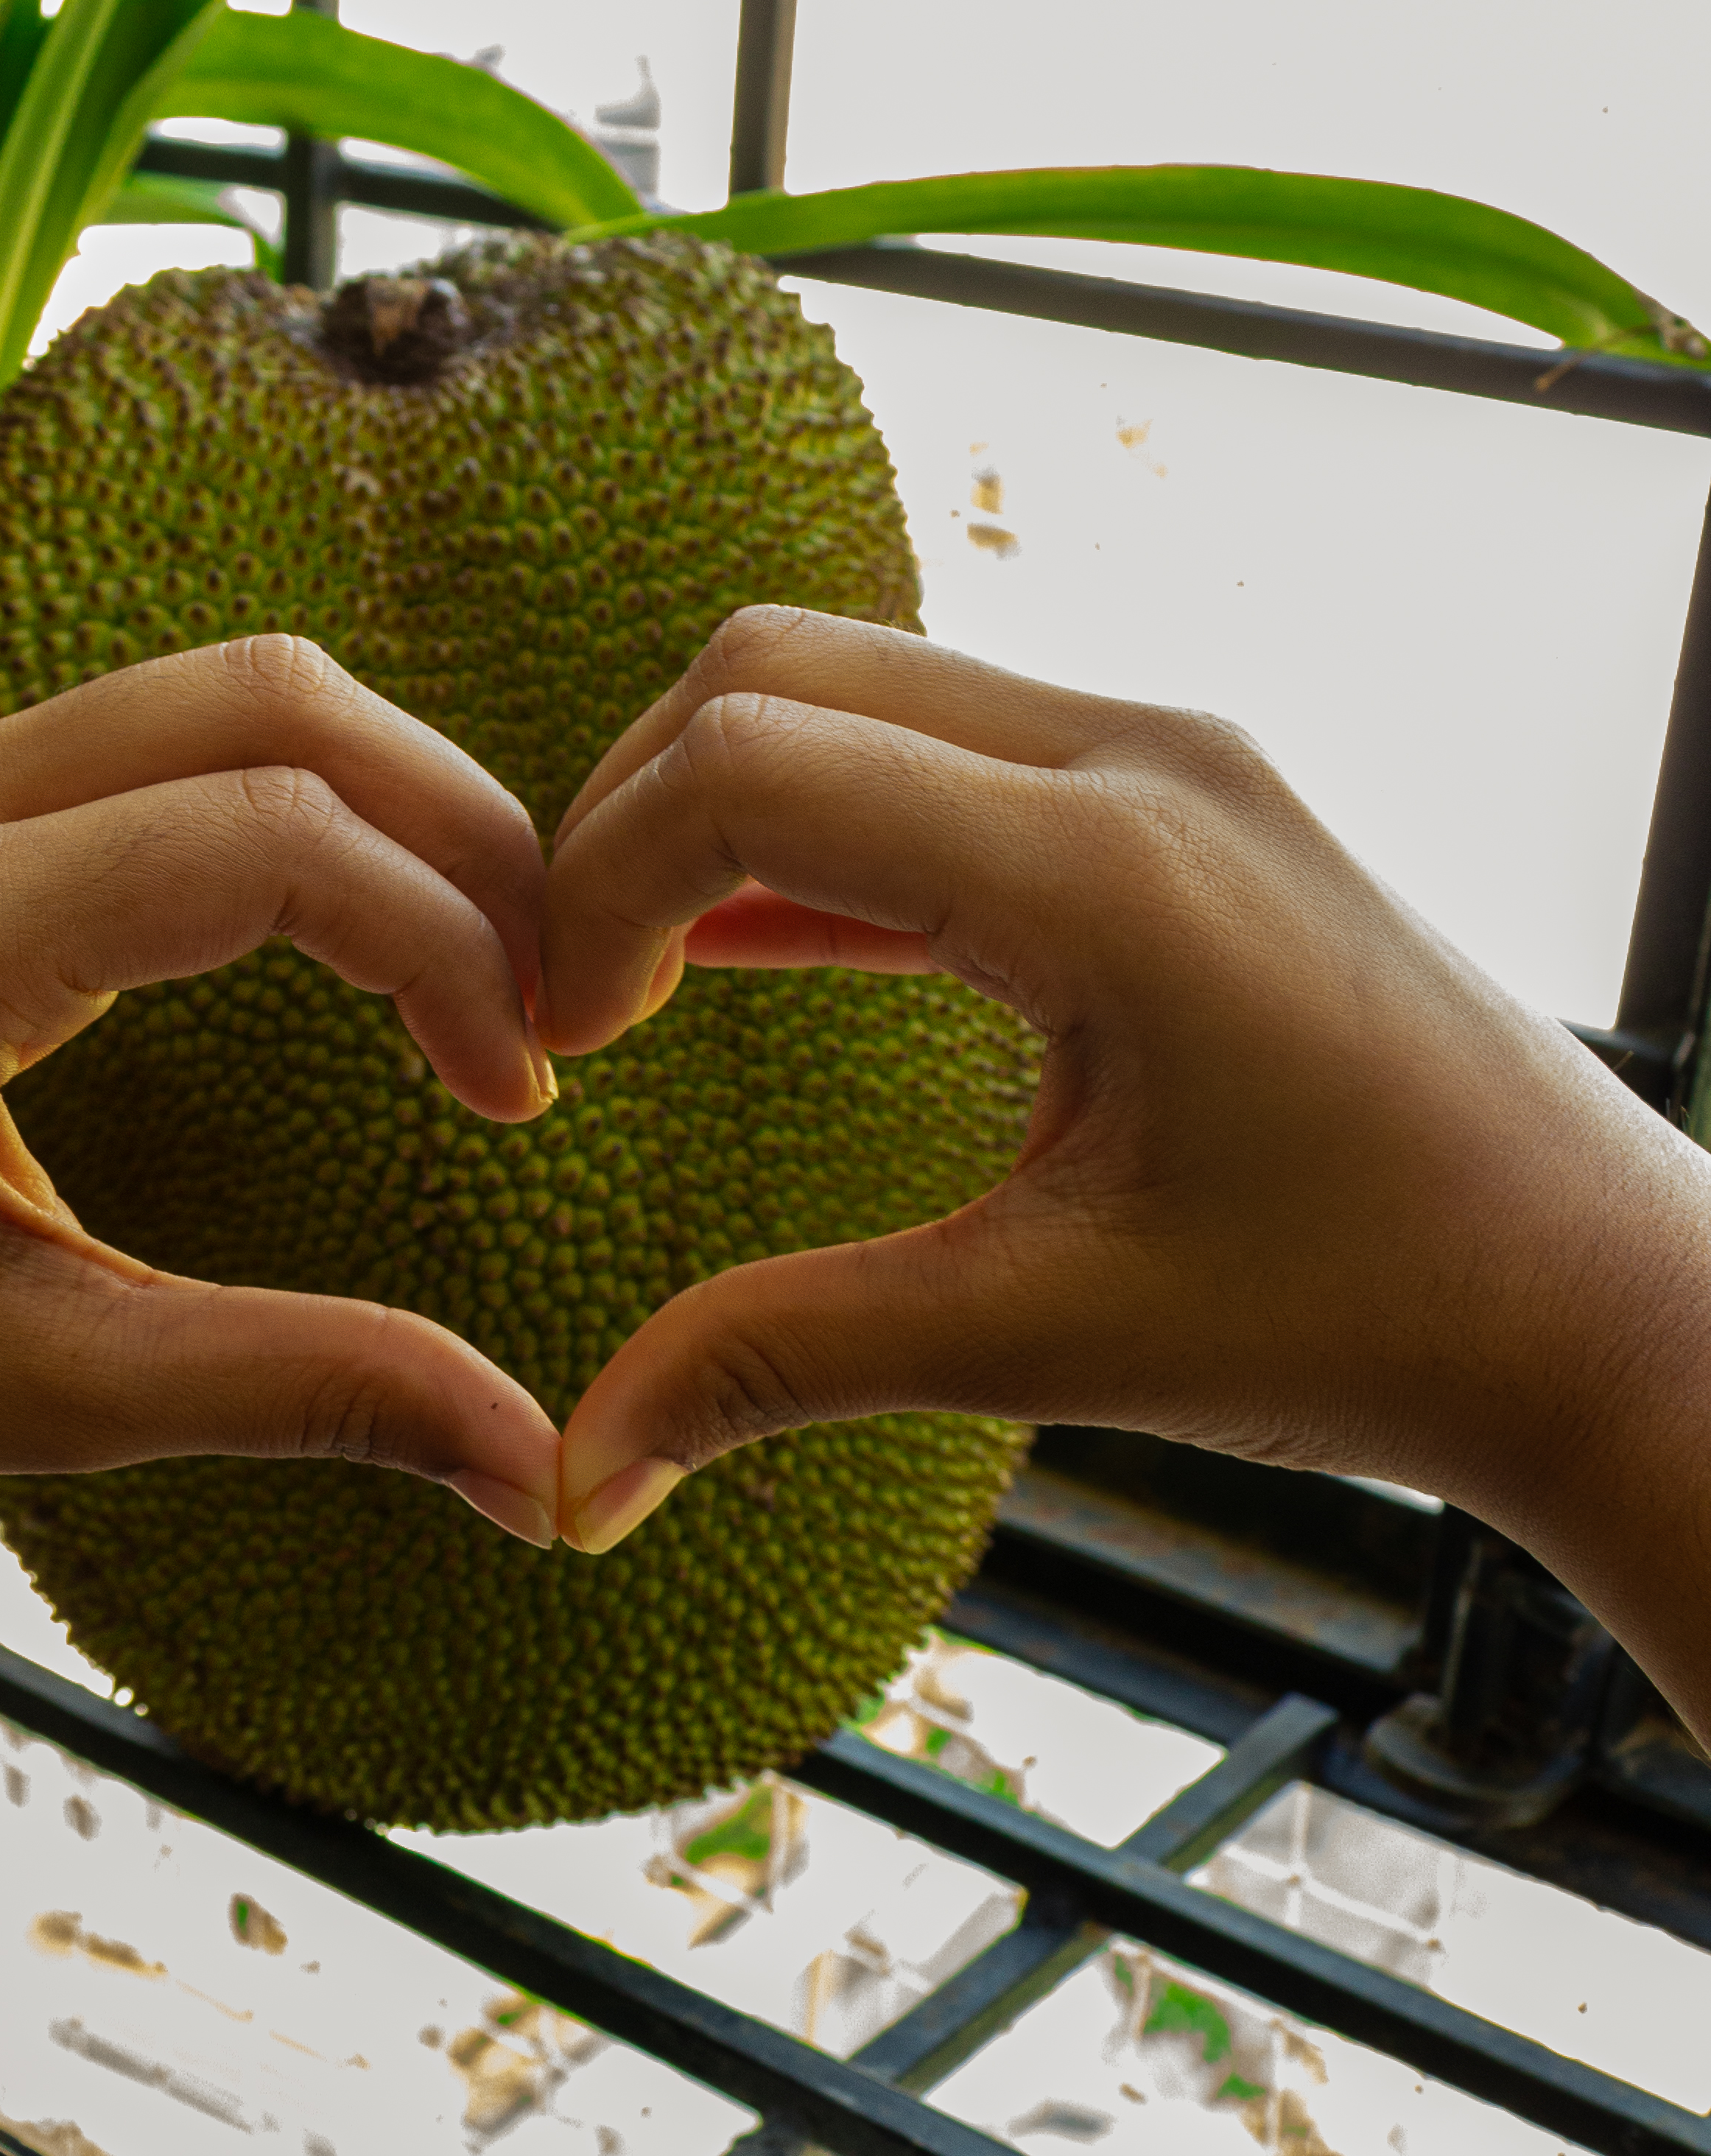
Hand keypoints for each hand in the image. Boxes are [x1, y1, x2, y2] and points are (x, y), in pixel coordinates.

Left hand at [0, 634, 564, 2155]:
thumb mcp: (54, 1396)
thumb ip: (300, 1392)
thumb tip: (542, 1472)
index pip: (270, 839)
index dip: (446, 945)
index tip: (522, 1097)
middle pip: (272, 700)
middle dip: (456, 829)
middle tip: (554, 995)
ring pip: (229, 692)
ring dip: (389, 805)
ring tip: (484, 968)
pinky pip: (163, 732)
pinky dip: (302, 804)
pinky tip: (367, 935)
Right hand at [539, 608, 1710, 1741]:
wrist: (1597, 1307)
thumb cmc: (1369, 1319)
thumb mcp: (1047, 1340)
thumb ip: (782, 1365)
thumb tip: (573, 1484)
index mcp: (1106, 865)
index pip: (751, 762)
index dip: (597, 883)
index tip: (557, 1042)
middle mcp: (1138, 759)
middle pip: (776, 671)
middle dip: (623, 818)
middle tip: (569, 1006)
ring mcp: (1168, 768)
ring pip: (855, 694)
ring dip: (713, 815)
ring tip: (631, 989)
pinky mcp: (1179, 813)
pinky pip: (943, 764)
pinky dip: (817, 837)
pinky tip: (737, 957)